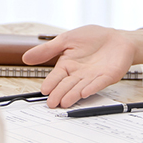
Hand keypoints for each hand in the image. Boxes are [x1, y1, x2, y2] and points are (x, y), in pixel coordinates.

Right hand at [23, 26, 142, 107]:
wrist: (117, 38)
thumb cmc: (92, 38)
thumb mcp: (66, 40)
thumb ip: (47, 50)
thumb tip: (26, 58)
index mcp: (68, 65)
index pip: (56, 76)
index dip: (50, 83)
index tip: (44, 90)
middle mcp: (79, 74)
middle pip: (67, 85)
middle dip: (59, 94)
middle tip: (52, 103)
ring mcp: (93, 77)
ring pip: (80, 87)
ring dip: (72, 95)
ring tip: (65, 102)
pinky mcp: (107, 77)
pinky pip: (98, 83)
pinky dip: (92, 88)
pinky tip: (84, 92)